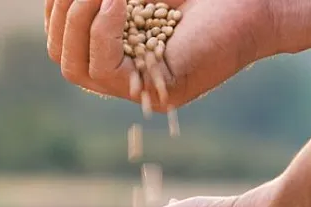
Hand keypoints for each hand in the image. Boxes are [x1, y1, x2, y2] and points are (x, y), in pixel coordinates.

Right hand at [44, 0, 274, 110]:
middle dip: (61, 14)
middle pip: (62, 56)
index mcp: (118, 50)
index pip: (63, 40)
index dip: (55, 10)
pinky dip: (103, 31)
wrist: (255, 4)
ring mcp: (139, 88)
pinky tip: (117, 2)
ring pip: (74, 66)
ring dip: (77, 21)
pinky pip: (104, 70)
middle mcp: (123, 74)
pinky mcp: (157, 93)